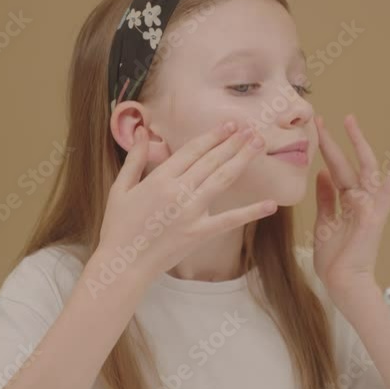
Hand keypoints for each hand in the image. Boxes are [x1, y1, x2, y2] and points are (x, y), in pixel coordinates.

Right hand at [98, 121, 275, 282]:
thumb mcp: (121, 188)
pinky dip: (251, 212)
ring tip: (258, 144)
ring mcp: (191, 213)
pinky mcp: (199, 233)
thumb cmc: (118, 227)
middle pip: (212, 160)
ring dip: (242, 159)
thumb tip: (144, 130)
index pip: (193, 150)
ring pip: (222, 179)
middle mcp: (178, 192)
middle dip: (233, 142)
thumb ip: (135, 158)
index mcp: (160, 179)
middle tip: (252, 128)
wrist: (123, 264)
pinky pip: (230, 220)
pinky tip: (270, 204)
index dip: (214, 135)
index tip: (230, 124)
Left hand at [312, 113, 389, 305]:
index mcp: (347, 203)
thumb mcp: (324, 223)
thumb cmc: (335, 260)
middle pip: (351, 163)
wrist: (342, 283)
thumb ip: (326, 199)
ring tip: (350, 122)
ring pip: (365, 169)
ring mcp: (369, 207)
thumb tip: (323, 174)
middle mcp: (360, 201)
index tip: (319, 130)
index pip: (338, 170)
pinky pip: (386, 193)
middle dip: (339, 140)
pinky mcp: (374, 217)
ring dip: (358, 145)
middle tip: (326, 118)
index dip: (328, 150)